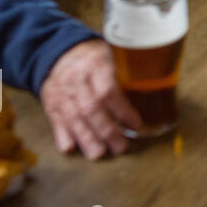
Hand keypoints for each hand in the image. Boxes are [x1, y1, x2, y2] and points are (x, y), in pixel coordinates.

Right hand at [38, 40, 141, 159]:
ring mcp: (61, 92)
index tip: (136, 125)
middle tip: (120, 147)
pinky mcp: (50, 103)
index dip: (122, 111)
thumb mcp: (113, 54)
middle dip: (106, 131)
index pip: (108, 90)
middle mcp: (76, 79)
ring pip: (72, 118)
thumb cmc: (95, 57)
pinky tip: (71, 148)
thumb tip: (157, 92)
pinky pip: (55, 121)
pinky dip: (62, 136)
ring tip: (99, 154)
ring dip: (86, 139)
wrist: (58, 52)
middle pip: (90, 109)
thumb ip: (128, 71)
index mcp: (96, 64)